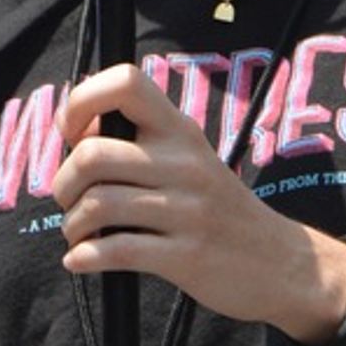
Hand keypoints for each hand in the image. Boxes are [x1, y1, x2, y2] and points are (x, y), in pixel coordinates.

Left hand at [52, 65, 345, 339]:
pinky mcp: (186, 256)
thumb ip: (142, 143)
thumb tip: (76, 133)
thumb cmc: (220, 210)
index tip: (73, 134)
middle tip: (71, 200)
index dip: (82, 101)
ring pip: (96, 205)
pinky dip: (84, 257)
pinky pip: (114, 250)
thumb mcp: (191, 161)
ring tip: (81, 234)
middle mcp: (184, 163)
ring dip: (73, 226)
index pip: (125, 82)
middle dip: (63, 183)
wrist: (281, 263)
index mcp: (181, 131)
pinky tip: (82, 260)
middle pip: (92, 155)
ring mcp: (187, 210)